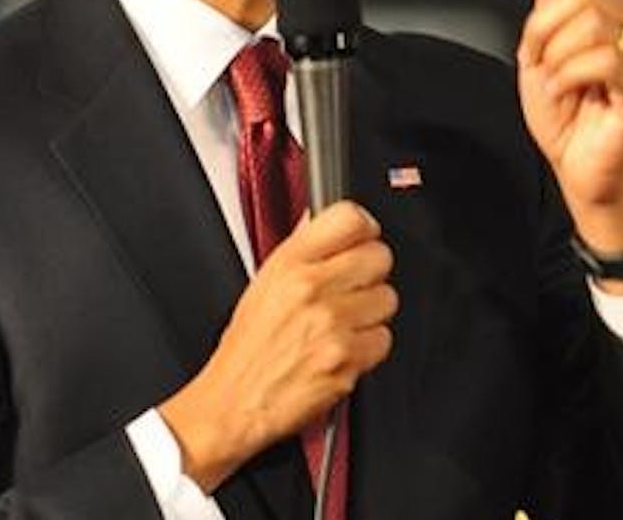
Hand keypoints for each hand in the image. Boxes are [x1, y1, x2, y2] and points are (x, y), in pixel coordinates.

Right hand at [158, 202, 395, 491]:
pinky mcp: (347, 359)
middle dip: (371, 273)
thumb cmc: (247, 349)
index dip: (364, 229)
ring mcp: (332, 324)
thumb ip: (302, 253)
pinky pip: (384, 339)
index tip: (363, 239)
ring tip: (344, 324)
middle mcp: (311, 288)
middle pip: (379, 256)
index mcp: (288, 264)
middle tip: (353, 288)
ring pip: (387, 298)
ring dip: (371, 312)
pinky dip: (370, 347)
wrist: (235, 402)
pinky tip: (345, 349)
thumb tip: (329, 225)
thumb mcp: (263, 285)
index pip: (349, 218)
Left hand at [504, 0, 622, 259]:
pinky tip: (561, 91)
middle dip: (542, 25)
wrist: (580, 172)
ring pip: (592, 24)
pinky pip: (605, 60)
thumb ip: (547, 13)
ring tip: (552, 82)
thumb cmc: (566, 118)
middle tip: (534, 59)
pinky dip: (569, 74)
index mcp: (615, 14)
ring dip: (555, 54)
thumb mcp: (541, 55)